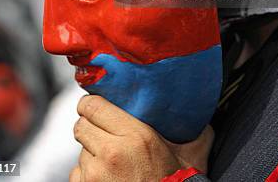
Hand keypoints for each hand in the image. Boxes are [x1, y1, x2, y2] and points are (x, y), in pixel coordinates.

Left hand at [70, 95, 213, 181]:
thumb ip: (192, 131)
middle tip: (103, 131)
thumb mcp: (189, 156)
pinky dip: (87, 174)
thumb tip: (200, 115)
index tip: (96, 105)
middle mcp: (112, 153)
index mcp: (136, 136)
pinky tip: (106, 178)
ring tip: (111, 160)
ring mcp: (96, 175)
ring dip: (91, 152)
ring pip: (81, 150)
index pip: (94, 105)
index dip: (92, 103)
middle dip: (90, 126)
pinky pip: (77, 173)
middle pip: (81, 125)